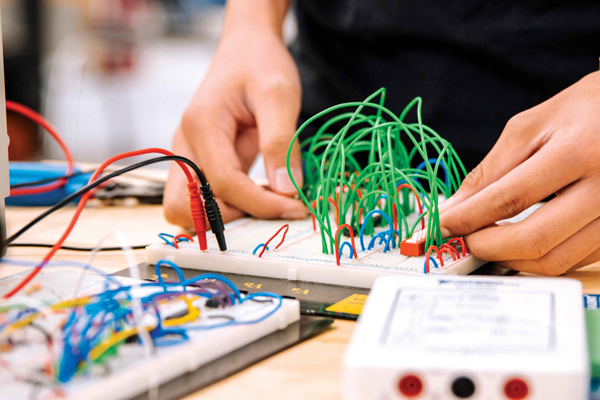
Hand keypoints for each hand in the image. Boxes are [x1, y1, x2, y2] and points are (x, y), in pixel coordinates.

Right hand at [164, 2, 306, 226]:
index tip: (296, 208)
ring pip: (187, 209)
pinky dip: (227, 207)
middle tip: (269, 210)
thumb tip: (286, 191)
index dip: (260, 204)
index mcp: (202, 125)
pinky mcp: (200, 162)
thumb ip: (281, 143)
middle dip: (225, 219)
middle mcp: (185, 144)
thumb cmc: (261, 64)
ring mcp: (188, 156)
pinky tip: (260, 196)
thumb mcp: (279, 95)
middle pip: (183, 208)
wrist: (246, 48)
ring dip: (223, 217)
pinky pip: (203, 197)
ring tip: (265, 204)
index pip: (223, 184)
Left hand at [439, 71, 599, 275]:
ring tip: (487, 240)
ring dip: (510, 259)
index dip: (468, 218)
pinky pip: (573, 261)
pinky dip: (538, 258)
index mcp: (577, 153)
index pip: (510, 198)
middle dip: (486, 246)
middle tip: (463, 239)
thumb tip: (453, 209)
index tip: (441, 225)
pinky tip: (518, 242)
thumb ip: (490, 171)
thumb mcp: (530, 127)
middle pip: (534, 239)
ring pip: (555, 260)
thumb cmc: (582, 111)